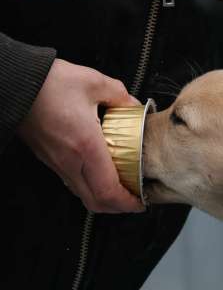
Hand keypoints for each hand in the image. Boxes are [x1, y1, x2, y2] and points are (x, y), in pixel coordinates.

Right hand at [16, 58, 143, 212]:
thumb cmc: (48, 83)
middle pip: (96, 202)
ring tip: (121, 189)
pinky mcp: (48, 158)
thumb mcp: (92, 82)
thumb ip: (120, 96)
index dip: (127, 203)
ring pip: (82, 194)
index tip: (142, 202)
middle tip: (135, 200)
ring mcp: (56, 162)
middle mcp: (69, 160)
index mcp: (86, 146)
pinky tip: (100, 174)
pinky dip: (89, 186)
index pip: (108, 191)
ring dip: (103, 198)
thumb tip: (134, 107)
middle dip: (119, 207)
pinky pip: (72, 182)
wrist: (12, 82)